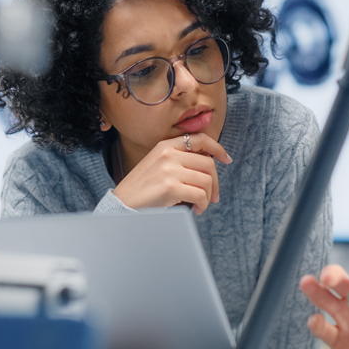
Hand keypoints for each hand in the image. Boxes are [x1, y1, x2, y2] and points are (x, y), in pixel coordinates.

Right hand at [113, 133, 231, 214]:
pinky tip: (197, 209)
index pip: (200, 139)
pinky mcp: (170, 187)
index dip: (217, 148)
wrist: (122, 204)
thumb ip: (178, 159)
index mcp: (166, 145)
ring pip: (207, 180)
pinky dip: (203, 204)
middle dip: (215, 182)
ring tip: (201, 204)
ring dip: (208, 196)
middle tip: (214, 195)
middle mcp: (168, 153)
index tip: (226, 159)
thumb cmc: (141, 189)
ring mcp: (169, 169)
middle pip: (208, 163)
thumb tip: (208, 164)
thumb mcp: (157, 164)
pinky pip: (200, 195)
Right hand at [300, 264, 348, 348]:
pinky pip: (325, 331)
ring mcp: (348, 321)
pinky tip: (314, 320)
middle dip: (334, 275)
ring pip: (327, 301)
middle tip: (328, 278)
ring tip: (307, 283)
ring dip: (316, 291)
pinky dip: (317, 325)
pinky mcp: (340, 341)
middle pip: (343, 281)